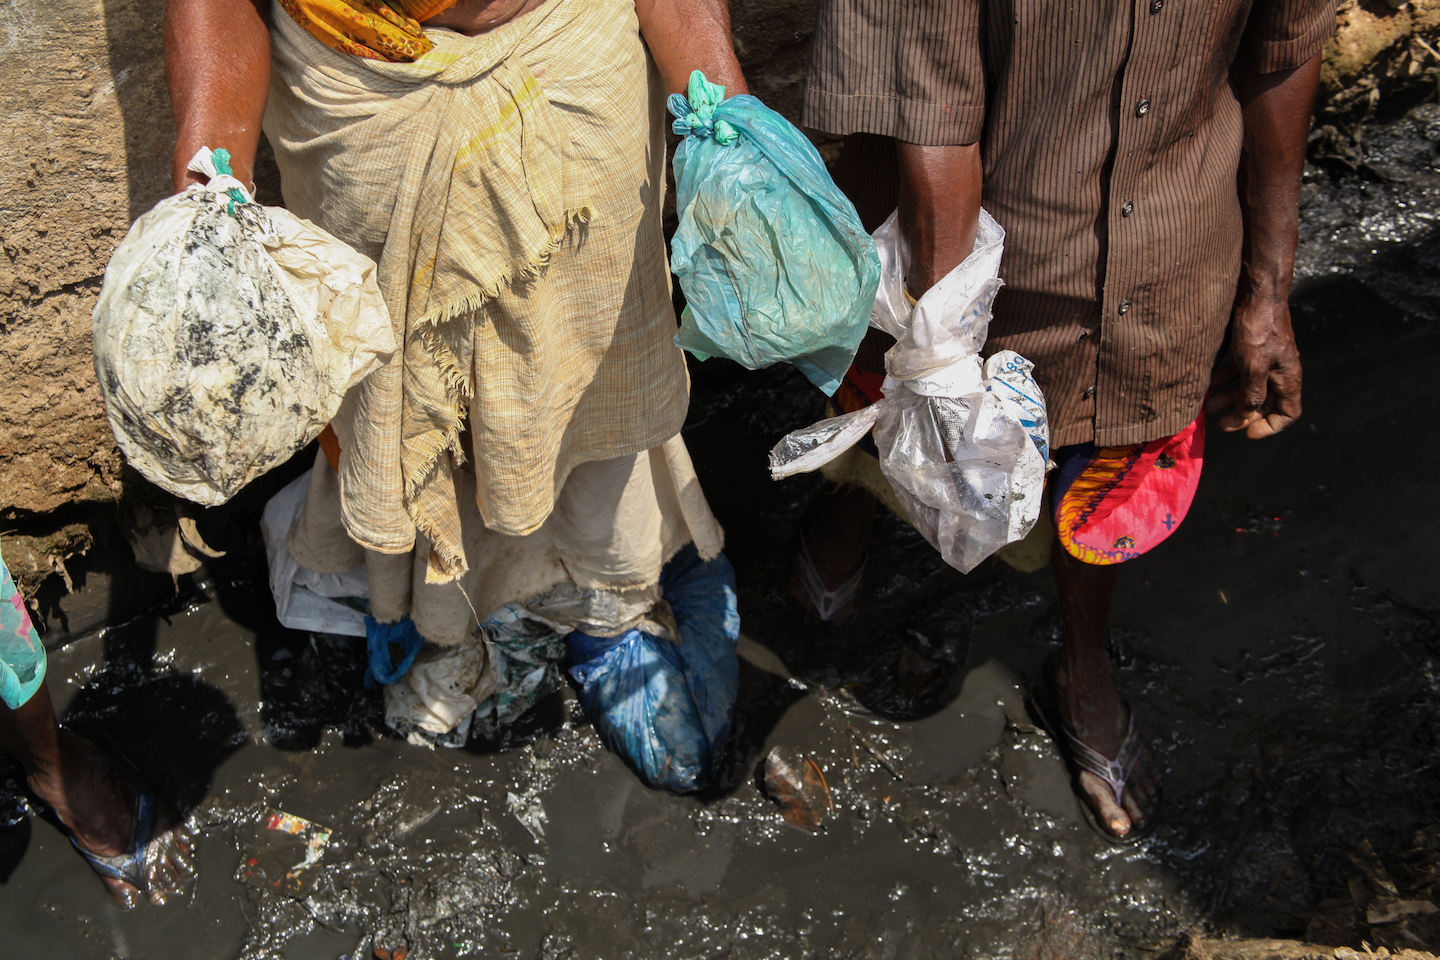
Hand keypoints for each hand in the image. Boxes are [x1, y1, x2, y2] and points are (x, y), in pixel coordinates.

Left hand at [1206, 293, 1301, 437]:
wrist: (1256, 292)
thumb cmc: (1259, 328)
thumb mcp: (1253, 367)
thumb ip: (1252, 394)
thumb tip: (1248, 414)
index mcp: (1288, 378)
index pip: (1288, 412)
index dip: (1270, 427)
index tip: (1247, 433)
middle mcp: (1279, 371)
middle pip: (1264, 403)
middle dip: (1242, 415)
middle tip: (1221, 424)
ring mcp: (1265, 360)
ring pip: (1248, 388)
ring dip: (1229, 399)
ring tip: (1207, 405)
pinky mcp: (1250, 349)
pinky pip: (1238, 372)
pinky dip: (1224, 380)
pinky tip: (1207, 384)